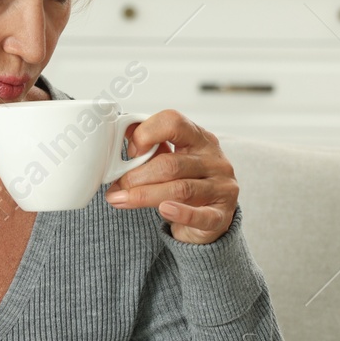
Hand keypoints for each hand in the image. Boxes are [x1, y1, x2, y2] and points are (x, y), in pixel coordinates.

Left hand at [105, 109, 237, 244]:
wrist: (209, 217)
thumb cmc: (187, 182)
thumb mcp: (170, 158)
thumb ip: (150, 146)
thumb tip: (122, 132)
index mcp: (199, 138)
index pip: (173, 123)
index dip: (146, 134)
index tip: (130, 152)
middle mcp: (214, 160)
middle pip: (171, 163)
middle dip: (137, 176)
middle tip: (117, 186)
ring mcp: (221, 187)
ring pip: (180, 189)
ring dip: (145, 196)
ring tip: (122, 200)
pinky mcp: (222, 215)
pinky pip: (200, 215)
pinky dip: (180, 212)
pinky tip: (164, 210)